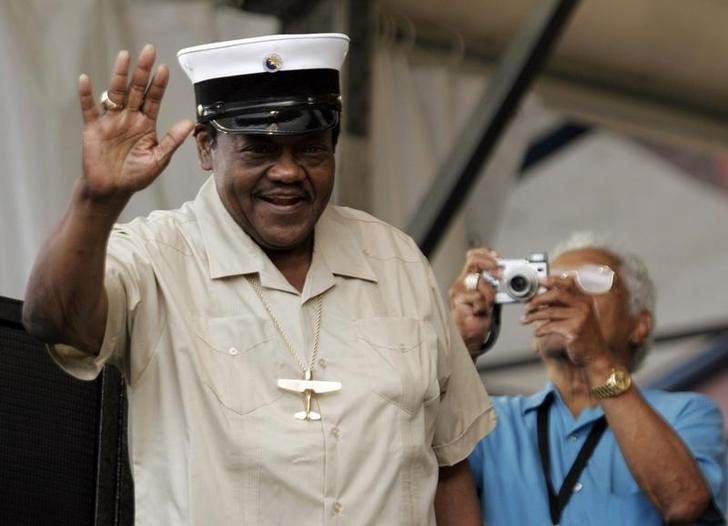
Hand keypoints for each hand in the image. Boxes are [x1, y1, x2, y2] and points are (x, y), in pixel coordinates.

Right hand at [78, 45, 194, 202]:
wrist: (112, 189)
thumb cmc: (136, 176)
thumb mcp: (159, 160)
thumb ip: (172, 140)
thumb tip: (189, 123)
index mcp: (146, 124)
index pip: (154, 99)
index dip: (158, 84)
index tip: (164, 69)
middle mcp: (129, 117)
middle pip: (136, 89)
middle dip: (142, 70)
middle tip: (148, 50)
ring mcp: (111, 121)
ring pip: (115, 93)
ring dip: (119, 75)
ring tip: (124, 56)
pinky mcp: (93, 128)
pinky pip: (89, 109)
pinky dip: (86, 95)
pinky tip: (86, 80)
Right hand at [449, 248, 499, 353]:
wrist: (470, 334)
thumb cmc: (478, 316)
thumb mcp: (490, 296)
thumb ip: (495, 284)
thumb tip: (510, 275)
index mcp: (469, 277)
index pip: (473, 255)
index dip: (486, 253)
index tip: (498, 257)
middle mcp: (462, 281)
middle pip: (474, 261)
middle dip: (491, 264)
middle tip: (500, 274)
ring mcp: (458, 290)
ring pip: (480, 281)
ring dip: (489, 294)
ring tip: (487, 305)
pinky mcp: (458, 300)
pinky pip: (478, 297)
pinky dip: (483, 305)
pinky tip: (479, 312)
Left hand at [521, 274, 609, 366]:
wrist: (596, 355)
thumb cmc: (584, 335)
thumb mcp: (576, 316)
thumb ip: (562, 306)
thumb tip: (540, 298)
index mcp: (585, 299)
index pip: (569, 283)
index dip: (553, 280)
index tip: (540, 281)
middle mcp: (584, 306)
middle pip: (556, 294)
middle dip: (538, 299)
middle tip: (527, 305)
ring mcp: (580, 317)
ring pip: (550, 311)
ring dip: (534, 316)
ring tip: (525, 319)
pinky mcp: (574, 330)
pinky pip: (551, 326)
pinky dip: (540, 329)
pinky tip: (537, 333)